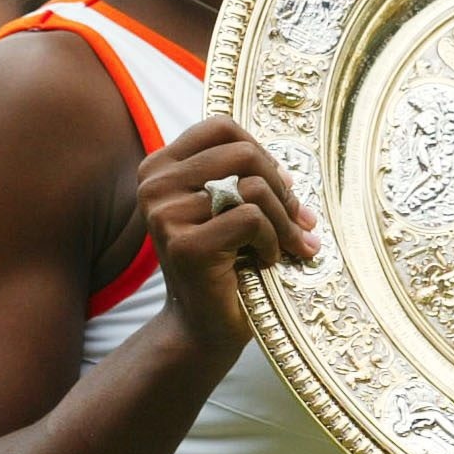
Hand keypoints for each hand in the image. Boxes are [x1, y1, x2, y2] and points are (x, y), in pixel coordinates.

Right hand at [135, 116, 319, 351]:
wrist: (203, 326)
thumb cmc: (223, 262)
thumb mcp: (226, 208)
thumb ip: (243, 176)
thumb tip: (291, 170)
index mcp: (159, 167)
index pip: (221, 127)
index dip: (261, 151)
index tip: (280, 185)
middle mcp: (154, 186)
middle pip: (243, 153)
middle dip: (282, 188)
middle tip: (299, 220)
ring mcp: (165, 215)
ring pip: (253, 188)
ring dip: (285, 221)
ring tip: (290, 245)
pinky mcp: (186, 245)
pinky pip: (252, 219)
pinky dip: (273, 241)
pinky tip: (267, 261)